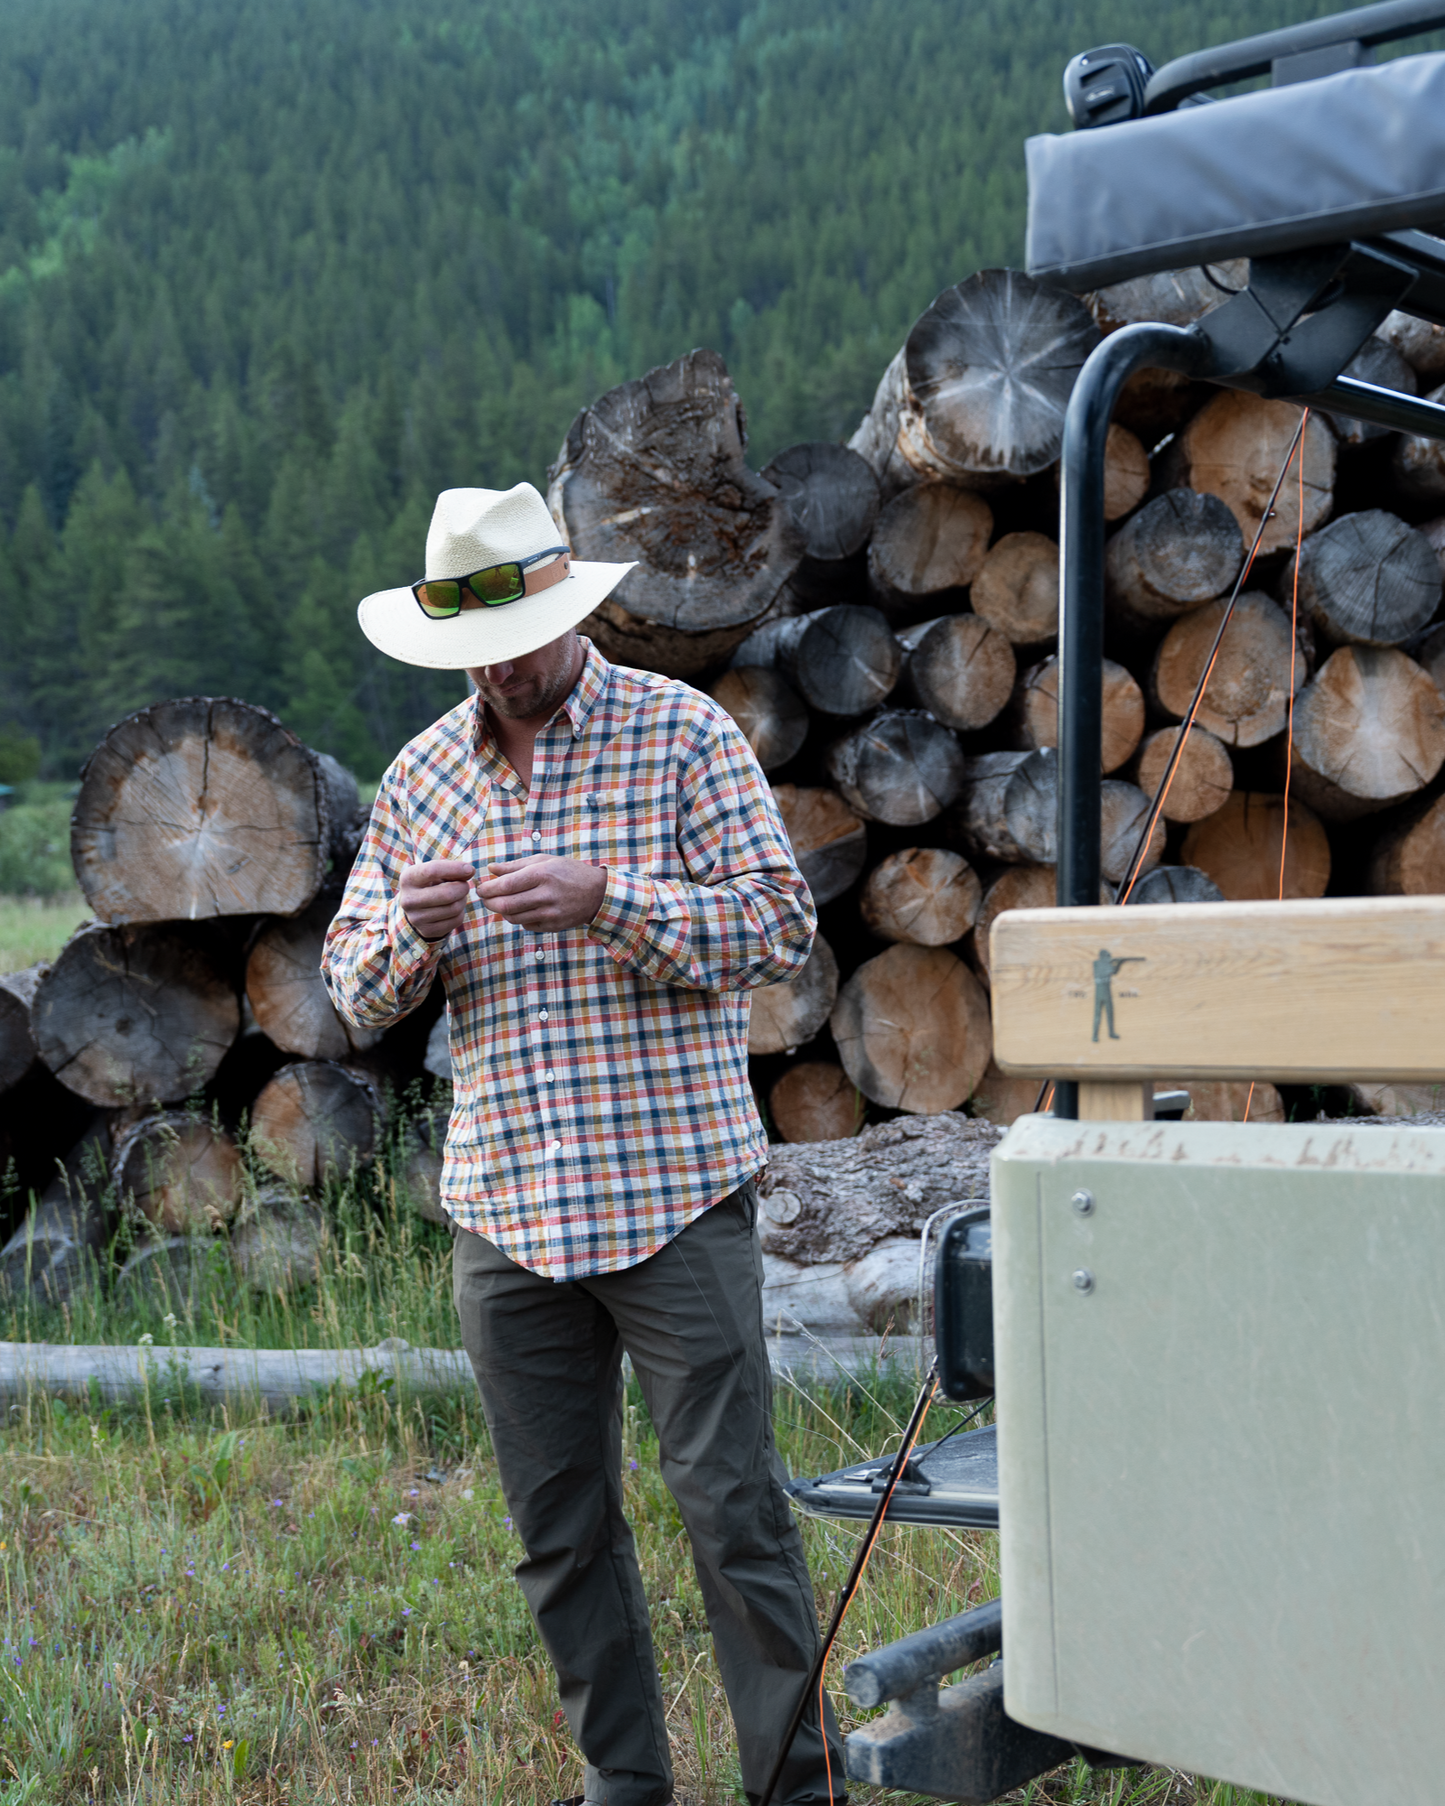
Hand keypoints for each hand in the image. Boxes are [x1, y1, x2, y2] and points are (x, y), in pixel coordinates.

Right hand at [399, 859, 474, 940]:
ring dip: (462, 900)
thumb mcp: (436, 873)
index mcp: (408, 879)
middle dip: (462, 888)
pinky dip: (460, 913)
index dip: (455, 869)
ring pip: (454, 908)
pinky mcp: (427, 931)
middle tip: (464, 886)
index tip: (469, 869)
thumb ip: (452, 869)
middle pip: (447, 894)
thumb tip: (469, 871)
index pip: (433, 870)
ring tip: (457, 896)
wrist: (416, 907)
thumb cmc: (430, 884)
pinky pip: (456, 921)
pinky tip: (453, 908)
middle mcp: (408, 900)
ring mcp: (416, 918)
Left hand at [475, 855, 608, 930]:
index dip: (487, 889)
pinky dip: (518, 918)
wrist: (597, 893)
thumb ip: (515, 866)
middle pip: (506, 905)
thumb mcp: (544, 861)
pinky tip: (521, 909)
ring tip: (500, 902)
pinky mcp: (553, 926)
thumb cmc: (568, 872)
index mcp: (542, 874)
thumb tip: (490, 869)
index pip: (505, 885)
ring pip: (513, 918)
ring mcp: (550, 913)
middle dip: (489, 902)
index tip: (480, 888)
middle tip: (484, 898)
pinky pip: (526, 925)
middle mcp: (546, 895)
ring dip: (502, 911)